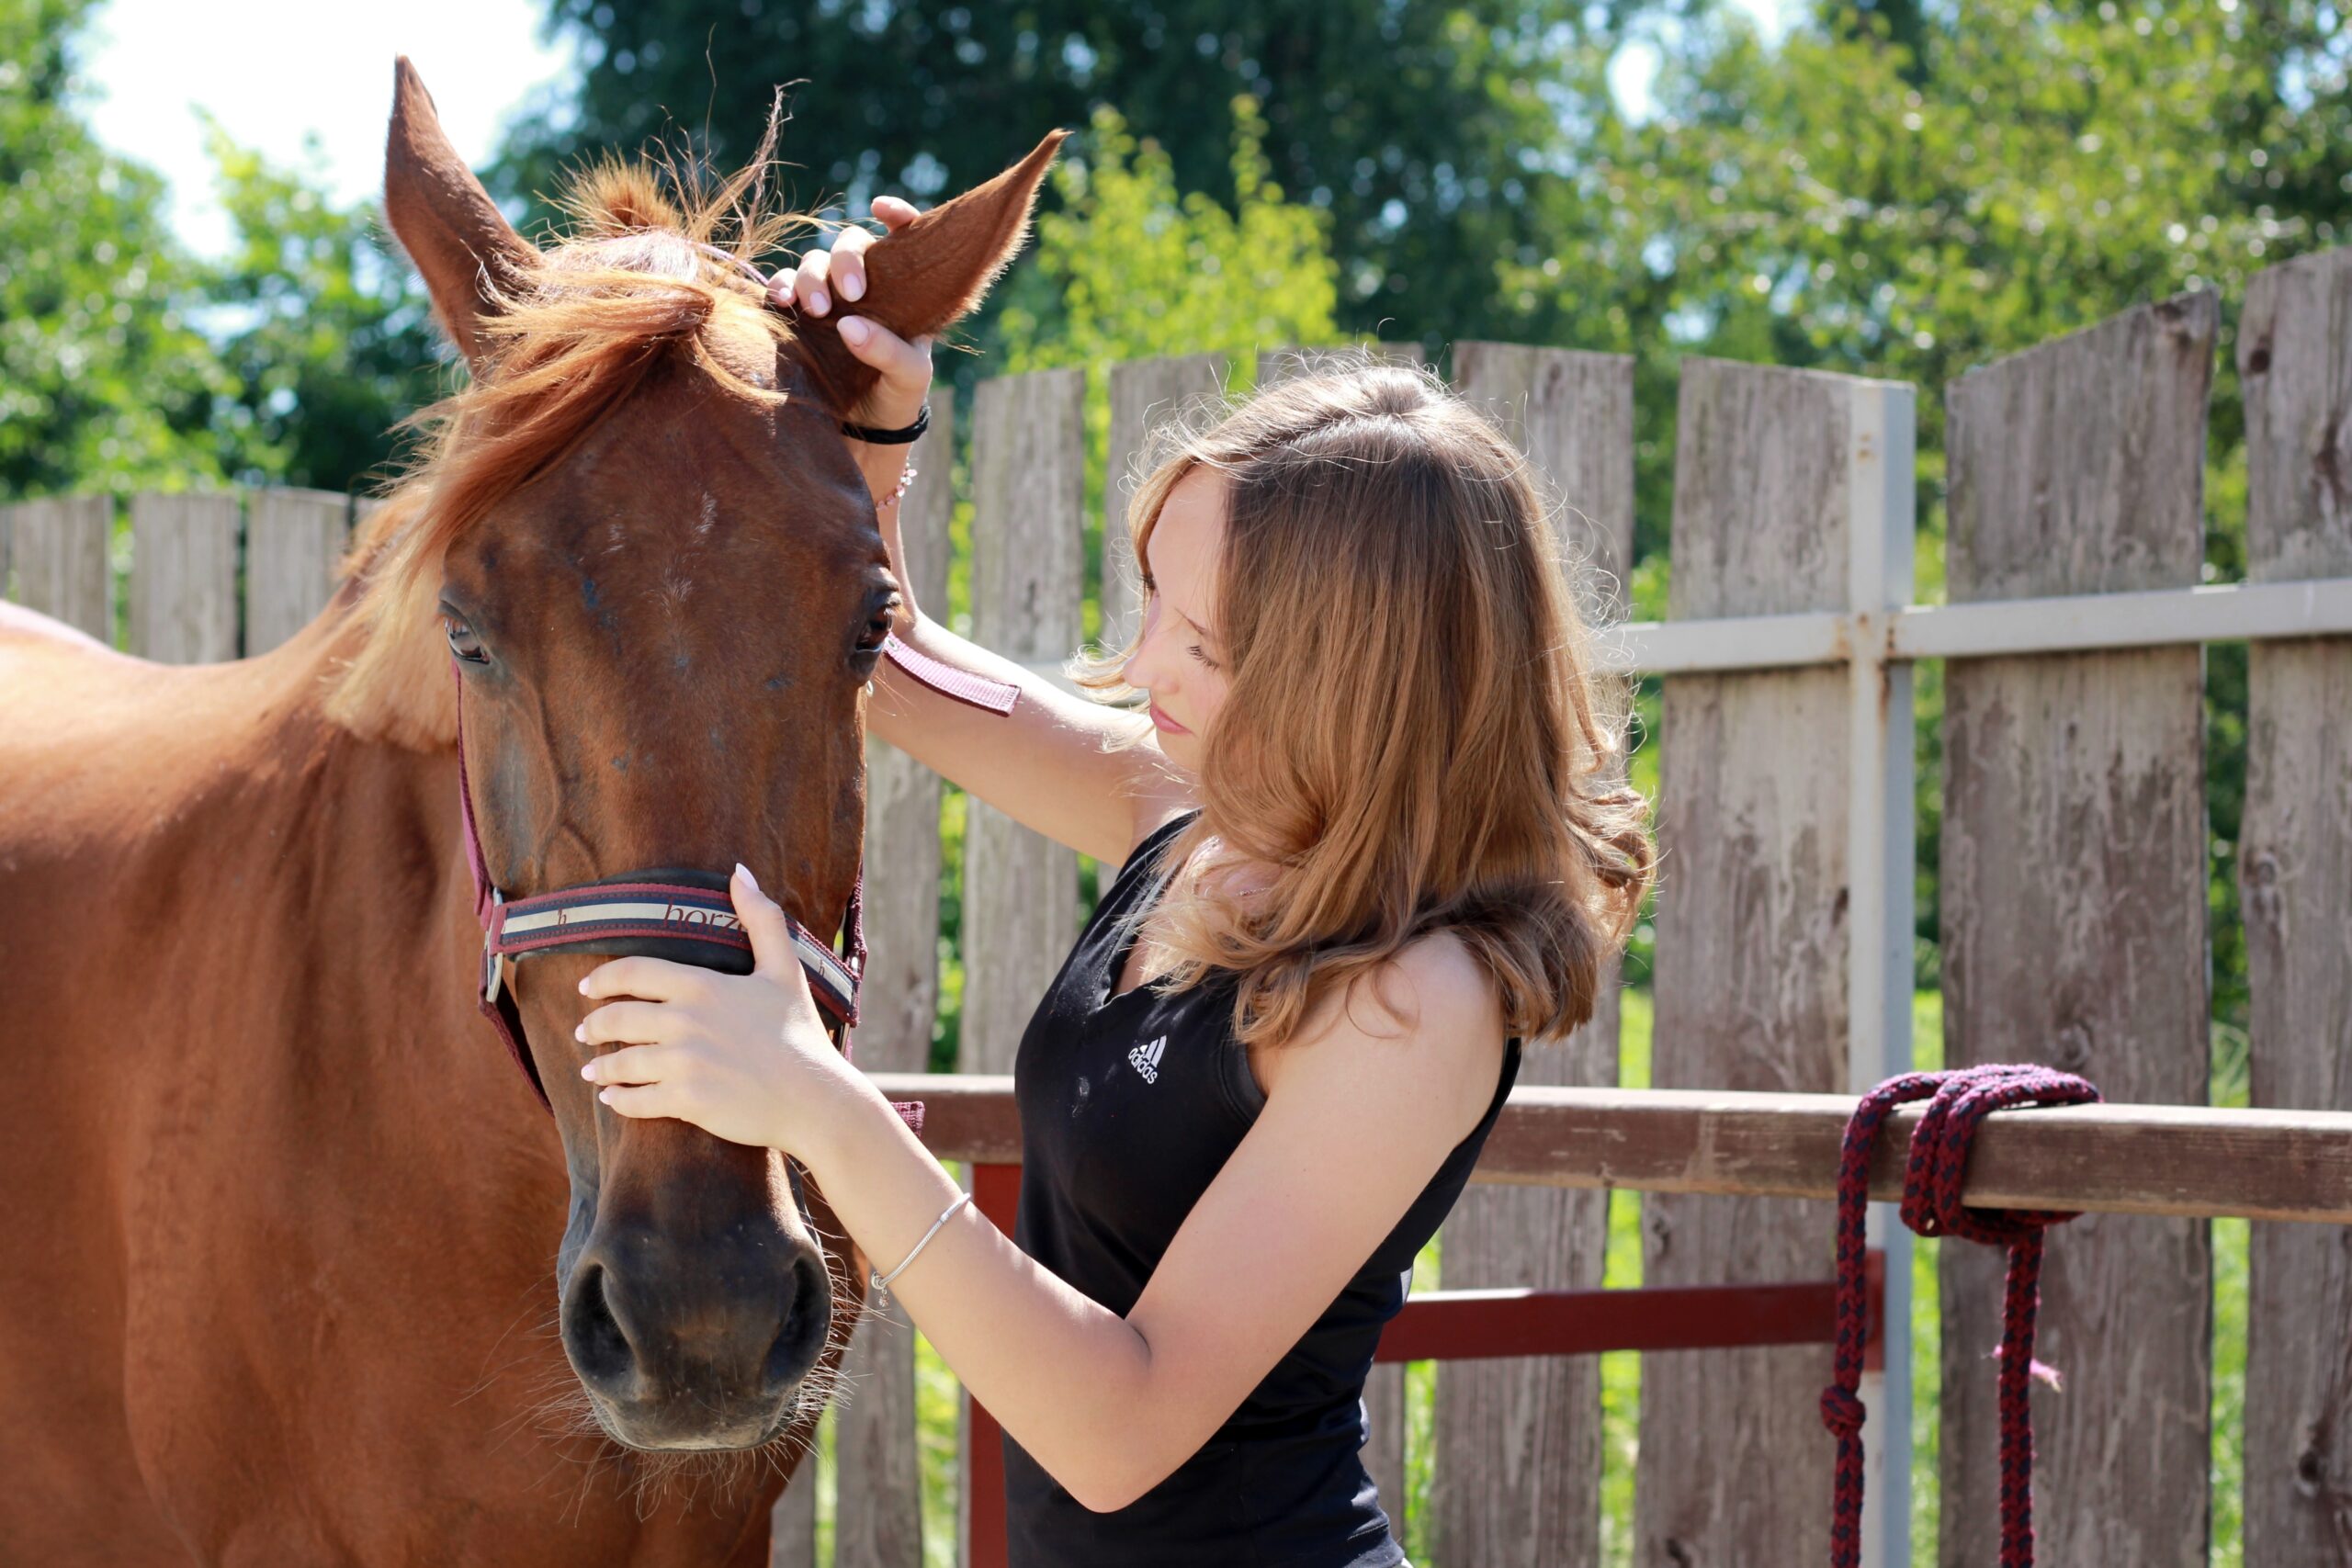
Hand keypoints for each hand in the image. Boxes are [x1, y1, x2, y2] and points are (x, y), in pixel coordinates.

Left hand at [576, 863, 858, 1155]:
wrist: (816, 1097)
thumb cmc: (800, 1033)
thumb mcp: (785, 969)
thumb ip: (762, 919)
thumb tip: (740, 872)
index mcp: (703, 985)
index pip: (632, 973)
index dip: (602, 979)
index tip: (585, 988)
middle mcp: (687, 1021)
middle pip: (617, 1019)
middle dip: (593, 1026)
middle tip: (584, 1032)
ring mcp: (685, 1063)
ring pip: (621, 1062)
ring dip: (600, 1067)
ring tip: (591, 1070)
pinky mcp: (687, 1101)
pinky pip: (636, 1101)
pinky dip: (617, 1099)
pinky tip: (612, 1097)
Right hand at [769, 195, 934, 431]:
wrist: (865, 434)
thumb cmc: (898, 398)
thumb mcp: (909, 377)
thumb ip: (888, 350)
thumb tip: (849, 325)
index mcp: (901, 291)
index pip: (903, 240)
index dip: (896, 216)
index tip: (881, 209)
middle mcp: (863, 287)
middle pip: (849, 247)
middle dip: (845, 261)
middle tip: (850, 295)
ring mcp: (829, 300)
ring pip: (813, 264)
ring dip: (810, 278)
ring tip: (814, 311)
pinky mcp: (798, 319)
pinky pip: (782, 289)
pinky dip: (778, 289)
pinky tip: (780, 304)